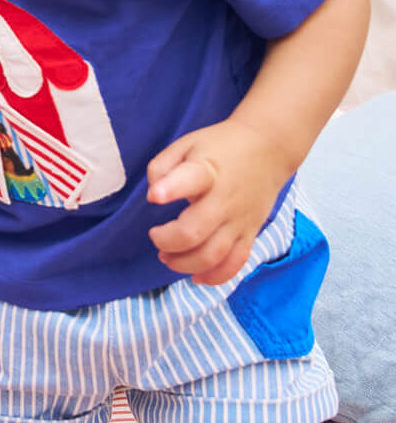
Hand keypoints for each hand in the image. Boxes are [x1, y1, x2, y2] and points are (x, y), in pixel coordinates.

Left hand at [146, 118, 293, 284]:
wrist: (269, 148)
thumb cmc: (219, 147)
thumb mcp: (186, 144)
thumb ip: (162, 166)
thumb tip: (153, 195)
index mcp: (206, 171)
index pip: (190, 180)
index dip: (169, 189)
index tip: (155, 196)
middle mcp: (225, 200)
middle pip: (195, 233)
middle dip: (167, 242)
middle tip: (156, 236)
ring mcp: (239, 220)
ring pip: (213, 255)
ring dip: (184, 264)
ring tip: (167, 257)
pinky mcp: (250, 233)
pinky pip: (236, 263)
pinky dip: (215, 277)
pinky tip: (196, 277)